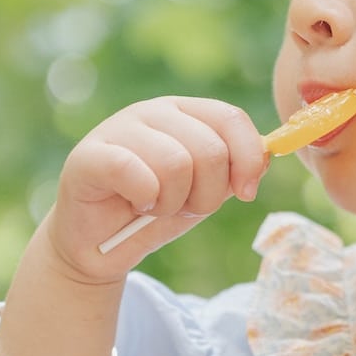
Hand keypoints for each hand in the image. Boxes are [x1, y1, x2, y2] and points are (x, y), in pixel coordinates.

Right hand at [47, 97, 267, 279]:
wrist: (101, 244)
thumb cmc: (156, 209)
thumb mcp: (206, 189)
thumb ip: (236, 169)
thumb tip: (267, 156)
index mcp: (185, 112)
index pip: (231, 118)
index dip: (248, 158)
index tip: (246, 193)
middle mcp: (153, 112)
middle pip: (210, 149)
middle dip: (208, 194)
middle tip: (185, 206)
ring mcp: (118, 129)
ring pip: (176, 164)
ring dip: (174, 202)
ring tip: (157, 206)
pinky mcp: (88, 156)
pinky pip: (133, 171)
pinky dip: (145, 198)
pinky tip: (137, 204)